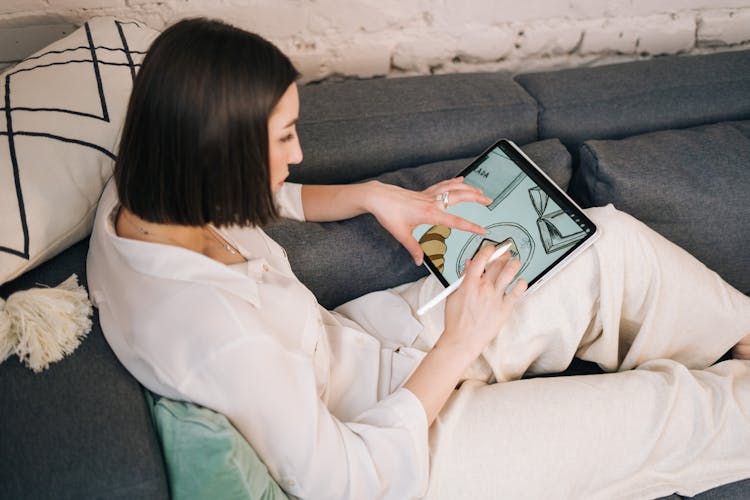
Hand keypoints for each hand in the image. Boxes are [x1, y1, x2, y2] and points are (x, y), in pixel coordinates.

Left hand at [365, 178, 491, 264]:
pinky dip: (453, 182)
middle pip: (460, 197)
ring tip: (481, 191)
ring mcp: (429, 195)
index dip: (471, 226)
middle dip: (476, 198)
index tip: (483, 230)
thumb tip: (419, 262)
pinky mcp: (424, 192)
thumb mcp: (401, 234)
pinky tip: (461, 179)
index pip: (456, 221)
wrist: (378, 197)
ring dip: (469, 188)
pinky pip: (443, 185)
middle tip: (490, 200)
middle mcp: (432, 202)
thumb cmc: (388, 214)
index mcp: (430, 214)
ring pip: (453, 188)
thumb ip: (413, 248)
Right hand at [439, 244, 527, 360]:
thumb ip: (462, 278)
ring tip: (515, 262)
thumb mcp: (453, 295)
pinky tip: (521, 282)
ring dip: (514, 264)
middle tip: (505, 253)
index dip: (488, 250)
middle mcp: (484, 288)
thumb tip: (469, 265)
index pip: (481, 258)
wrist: (463, 340)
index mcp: (469, 283)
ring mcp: (495, 297)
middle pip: (497, 264)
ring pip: (509, 273)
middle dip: (502, 255)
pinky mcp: (504, 308)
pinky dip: (521, 284)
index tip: (491, 248)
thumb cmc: (456, 320)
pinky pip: (517, 292)